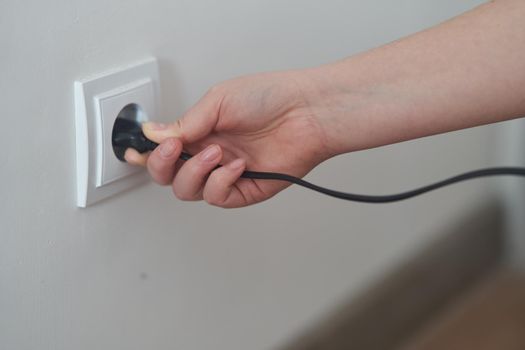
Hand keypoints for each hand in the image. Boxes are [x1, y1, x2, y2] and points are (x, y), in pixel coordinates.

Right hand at [125, 70, 335, 207]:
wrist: (306, 112)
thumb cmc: (270, 98)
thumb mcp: (218, 101)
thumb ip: (185, 123)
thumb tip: (153, 134)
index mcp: (201, 131)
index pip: (164, 149)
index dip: (145, 154)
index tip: (132, 151)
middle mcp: (210, 154)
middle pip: (168, 176)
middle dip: (161, 166)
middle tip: (172, 150)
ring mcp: (226, 173)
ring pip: (188, 190)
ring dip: (194, 172)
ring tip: (217, 152)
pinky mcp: (244, 190)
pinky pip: (217, 197)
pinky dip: (220, 182)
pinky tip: (236, 165)